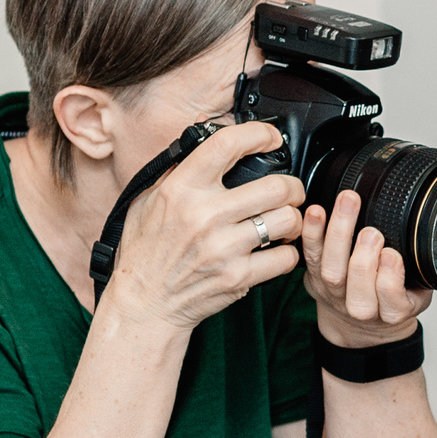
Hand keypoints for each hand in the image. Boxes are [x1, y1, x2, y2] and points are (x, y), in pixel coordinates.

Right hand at [101, 121, 305, 331]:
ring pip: (288, 219)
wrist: (144, 303)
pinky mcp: (238, 276)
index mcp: (181, 190)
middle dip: (292, 187)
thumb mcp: (148, 202)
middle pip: (277, 186)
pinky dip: (288, 253)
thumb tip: (207, 142)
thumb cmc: (145, 251)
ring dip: (293, 219)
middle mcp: (204, 215)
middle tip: (289, 192)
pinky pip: (286, 257)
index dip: (258, 134)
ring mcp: (224, 248)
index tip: (270, 138)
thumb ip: (178, 173)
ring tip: (283, 222)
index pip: (226, 144)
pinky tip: (276, 250)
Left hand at [302, 188, 432, 348]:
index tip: (393, 255)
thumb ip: (426, 269)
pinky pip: (310, 257)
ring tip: (349, 205)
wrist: (360, 325)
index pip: (391, 299)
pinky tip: (317, 211)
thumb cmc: (393, 301)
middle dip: (363, 257)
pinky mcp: (314, 278)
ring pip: (331, 269)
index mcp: (392, 312)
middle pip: (357, 285)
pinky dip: (312, 233)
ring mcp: (334, 294)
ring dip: (338, 234)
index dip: (390, 278)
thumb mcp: (420, 291)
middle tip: (372, 232)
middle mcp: (360, 307)